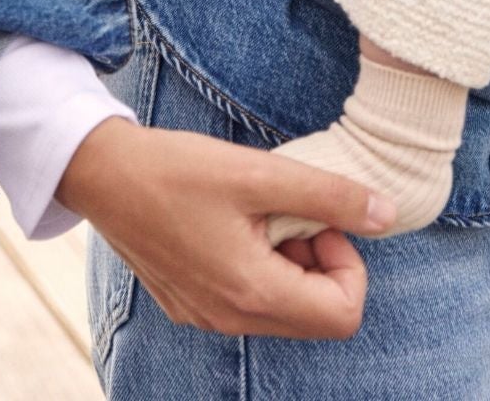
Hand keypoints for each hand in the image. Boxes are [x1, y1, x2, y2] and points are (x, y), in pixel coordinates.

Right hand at [56, 116, 395, 338]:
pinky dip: (260, 264)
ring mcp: (207, 316)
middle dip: (322, 263)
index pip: (343, 314)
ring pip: (283, 307)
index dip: (349, 263)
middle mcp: (230, 319)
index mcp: (251, 293)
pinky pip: (249, 299)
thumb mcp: (261, 173)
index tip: (323, 219)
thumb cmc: (179, 169)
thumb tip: (385, 214)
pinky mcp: (191, 303)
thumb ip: (328, 196)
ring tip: (264, 210)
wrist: (104, 175)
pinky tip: (237, 220)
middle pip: (316, 316)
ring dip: (291, 262)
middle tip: (297, 211)